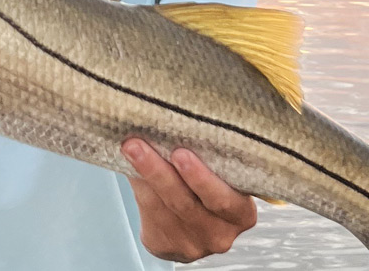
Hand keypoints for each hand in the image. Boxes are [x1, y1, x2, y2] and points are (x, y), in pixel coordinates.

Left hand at [123, 138, 256, 261]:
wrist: (190, 220)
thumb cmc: (205, 185)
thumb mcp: (217, 174)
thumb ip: (205, 157)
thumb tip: (171, 122)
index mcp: (240, 214)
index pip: (224, 200)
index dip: (202, 179)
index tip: (180, 153)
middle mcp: (219, 235)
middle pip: (186, 205)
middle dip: (160, 174)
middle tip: (138, 146)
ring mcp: (192, 245)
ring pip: (161, 208)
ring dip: (141, 176)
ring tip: (128, 148)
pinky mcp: (165, 247)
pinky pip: (148, 214)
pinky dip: (138, 187)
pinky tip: (129, 167)